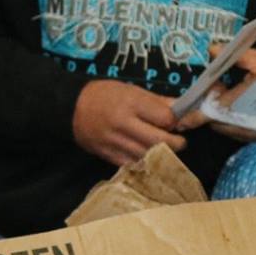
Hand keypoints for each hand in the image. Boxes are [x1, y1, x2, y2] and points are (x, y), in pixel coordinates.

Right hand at [72, 81, 186, 167]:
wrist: (72, 108)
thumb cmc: (104, 95)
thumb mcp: (132, 90)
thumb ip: (159, 102)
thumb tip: (183, 109)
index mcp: (131, 103)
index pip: (166, 118)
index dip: (177, 121)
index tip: (179, 122)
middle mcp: (123, 124)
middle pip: (161, 141)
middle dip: (177, 143)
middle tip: (179, 141)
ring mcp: (115, 142)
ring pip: (149, 156)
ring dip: (163, 154)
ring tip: (165, 147)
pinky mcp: (109, 156)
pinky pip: (134, 164)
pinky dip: (146, 162)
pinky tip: (149, 156)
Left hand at [201, 48, 255, 142]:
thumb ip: (235, 55)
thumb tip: (213, 50)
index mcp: (244, 101)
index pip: (212, 111)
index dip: (195, 116)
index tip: (180, 119)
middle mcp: (244, 122)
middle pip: (214, 120)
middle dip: (208, 107)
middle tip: (218, 87)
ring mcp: (250, 132)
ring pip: (222, 127)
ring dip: (218, 114)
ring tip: (230, 93)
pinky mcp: (254, 137)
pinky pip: (233, 130)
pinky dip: (228, 119)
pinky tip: (238, 104)